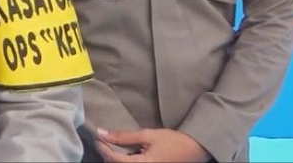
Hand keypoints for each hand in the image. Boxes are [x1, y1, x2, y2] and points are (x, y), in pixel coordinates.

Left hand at [95, 128, 209, 162]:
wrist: (194, 150)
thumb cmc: (173, 141)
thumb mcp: (148, 135)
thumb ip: (124, 136)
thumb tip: (102, 133)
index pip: (114, 159)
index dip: (103, 148)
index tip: (98, 137)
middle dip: (106, 153)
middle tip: (103, 139)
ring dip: (114, 158)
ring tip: (111, 144)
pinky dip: (123, 161)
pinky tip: (122, 152)